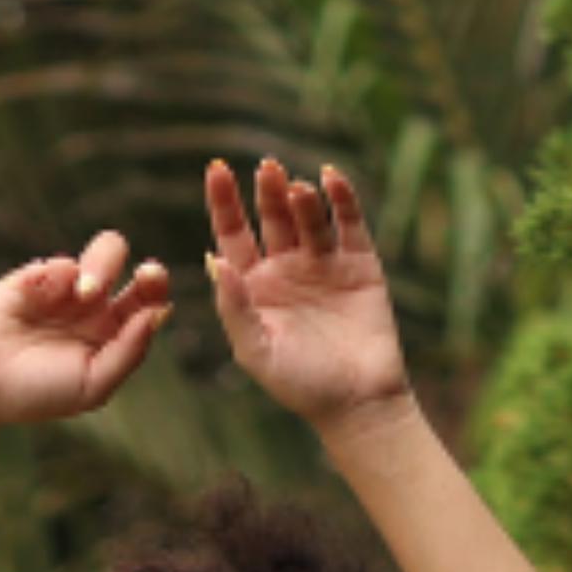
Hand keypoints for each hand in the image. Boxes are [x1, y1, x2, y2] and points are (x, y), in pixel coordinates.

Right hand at [0, 229, 173, 431]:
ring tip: (84, 293)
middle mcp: (97, 311)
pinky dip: (57, 274)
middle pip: (139, 274)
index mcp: (113, 338)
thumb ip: (128, 352)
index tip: (156, 291)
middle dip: (151, 272)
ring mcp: (69, 289)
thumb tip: (160, 313)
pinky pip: (63, 261)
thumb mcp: (91, 385)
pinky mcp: (40, 274)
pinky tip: (39, 296)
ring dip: (102, 267)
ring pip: (107, 253)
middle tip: (145, 275)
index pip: (149, 307)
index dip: (159, 293)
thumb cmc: (36, 391)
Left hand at [201, 157, 411, 432]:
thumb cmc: (300, 385)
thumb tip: (213, 259)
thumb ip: (233, 308)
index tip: (216, 170)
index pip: (234, 234)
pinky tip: (330, 179)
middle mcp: (286, 268)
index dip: (224, 202)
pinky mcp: (359, 263)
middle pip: (271, 216)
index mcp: (254, 286)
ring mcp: (323, 263)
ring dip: (301, 198)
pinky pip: (348, 222)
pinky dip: (341, 198)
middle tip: (266, 168)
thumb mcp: (256, 351)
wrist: (357, 402)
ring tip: (297, 190)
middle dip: (267, 191)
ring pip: (308, 216)